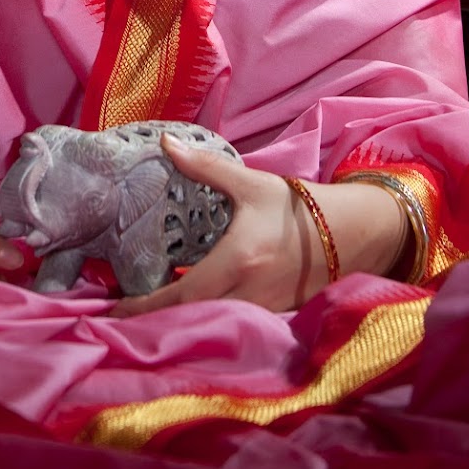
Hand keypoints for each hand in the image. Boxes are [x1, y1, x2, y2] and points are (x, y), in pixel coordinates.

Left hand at [111, 135, 406, 316]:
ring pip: (208, 325)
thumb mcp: (251, 184)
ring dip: (177, 321)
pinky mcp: (273, 316)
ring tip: (144, 313)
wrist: (353, 233)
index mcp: (237, 260)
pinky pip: (229, 325)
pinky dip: (204, 323)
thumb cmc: (298, 208)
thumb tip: (165, 143)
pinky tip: (186, 315)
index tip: (114, 308)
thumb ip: (205, 167)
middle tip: (120, 312)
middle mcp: (248, 292)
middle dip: (153, 319)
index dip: (145, 306)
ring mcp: (262, 310)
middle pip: (189, 318)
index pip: (181, 294)